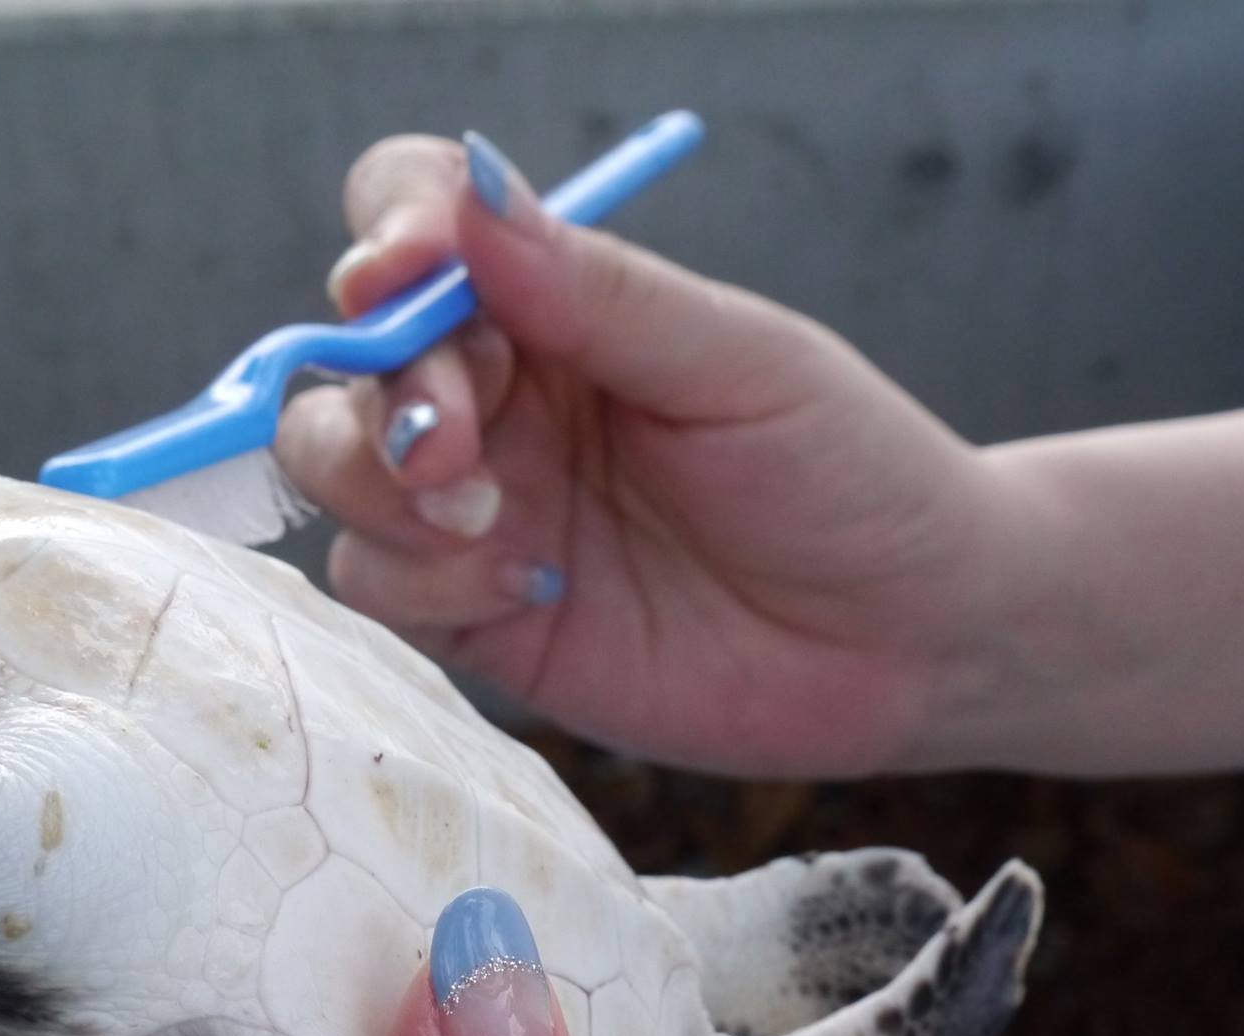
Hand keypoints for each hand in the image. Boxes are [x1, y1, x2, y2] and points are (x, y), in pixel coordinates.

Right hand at [275, 131, 1027, 776]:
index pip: (419, 223)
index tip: (398, 274)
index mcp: (555, 305)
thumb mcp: (737, 362)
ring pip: (334, 467)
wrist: (909, 642)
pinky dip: (421, 581)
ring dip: (380, 486)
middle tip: (454, 447)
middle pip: (350, 361)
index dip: (387, 235)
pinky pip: (374, 581)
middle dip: (387, 395)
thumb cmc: (846, 474)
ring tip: (487, 521)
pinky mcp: (471, 614)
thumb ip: (596, 288)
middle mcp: (499, 397)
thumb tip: (470, 185)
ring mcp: (476, 505)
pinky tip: (528, 590)